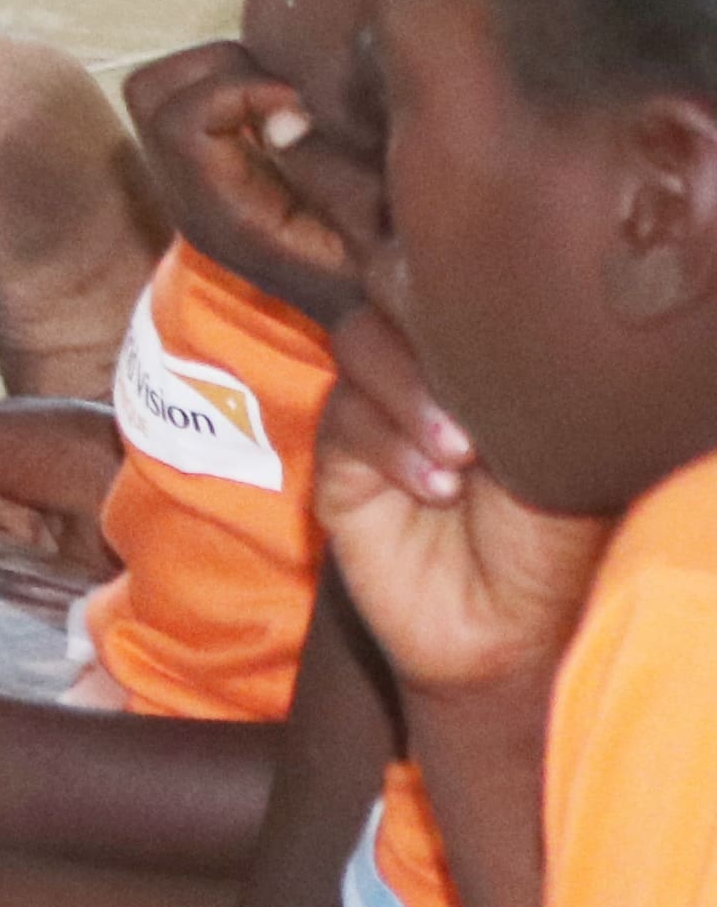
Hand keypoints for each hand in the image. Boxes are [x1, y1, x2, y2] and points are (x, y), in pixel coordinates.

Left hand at [125, 36, 375, 323]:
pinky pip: (188, 99)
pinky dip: (230, 84)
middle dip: (222, 70)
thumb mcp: (376, 234)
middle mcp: (186, 192)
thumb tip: (287, 115)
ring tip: (287, 97)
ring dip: (223, 73)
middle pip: (152, 91)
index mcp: (221, 211)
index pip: (178, 121)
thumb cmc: (378, 278)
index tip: (302, 104)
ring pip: (163, 87)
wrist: (360, 319)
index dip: (239, 91)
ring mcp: (187, 179)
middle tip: (289, 92)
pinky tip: (283, 107)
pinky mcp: (202, 167)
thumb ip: (334, 175)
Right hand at [316, 291, 607, 701]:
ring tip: (462, 453)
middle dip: (426, 322)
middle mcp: (428, 371)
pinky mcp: (341, 465)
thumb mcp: (566, 444)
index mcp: (485, 355)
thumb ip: (529, 371)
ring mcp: (380, 414)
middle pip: (391, 286)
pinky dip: (387, 445)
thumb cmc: (563, 544)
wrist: (518, 636)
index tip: (493, 305)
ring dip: (409, 390)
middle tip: (476, 379)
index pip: (450, 273)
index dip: (456, 270)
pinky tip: (435, 488)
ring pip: (360, 342)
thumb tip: (510, 303)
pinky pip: (341, 418)